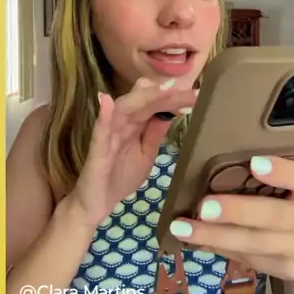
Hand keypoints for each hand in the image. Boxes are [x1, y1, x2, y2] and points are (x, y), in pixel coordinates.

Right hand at [69, 77, 197, 227]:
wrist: (96, 205)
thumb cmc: (119, 177)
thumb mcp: (146, 154)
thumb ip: (155, 133)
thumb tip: (172, 111)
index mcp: (134, 124)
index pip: (155, 104)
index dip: (175, 98)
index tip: (197, 95)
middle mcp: (121, 124)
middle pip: (142, 101)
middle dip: (165, 95)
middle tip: (189, 91)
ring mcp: (108, 135)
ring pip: (123, 109)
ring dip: (141, 97)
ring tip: (162, 89)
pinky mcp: (97, 151)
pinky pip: (100, 131)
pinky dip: (103, 115)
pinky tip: (105, 100)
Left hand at [169, 156, 293, 282]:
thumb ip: (280, 160)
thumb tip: (246, 148)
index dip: (282, 172)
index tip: (256, 164)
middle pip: (275, 217)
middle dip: (237, 213)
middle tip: (204, 207)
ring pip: (257, 244)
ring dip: (217, 236)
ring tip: (183, 228)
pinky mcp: (288, 267)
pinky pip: (252, 259)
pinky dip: (222, 248)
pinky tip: (198, 239)